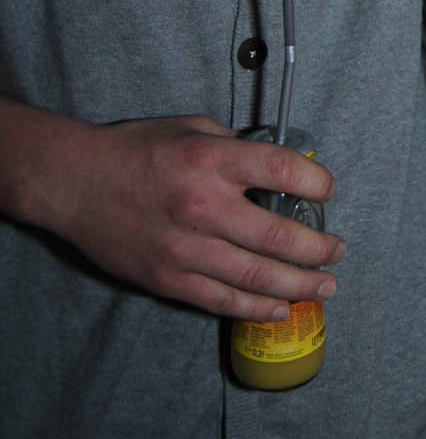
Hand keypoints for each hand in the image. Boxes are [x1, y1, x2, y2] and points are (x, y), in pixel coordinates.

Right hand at [24, 110, 344, 319]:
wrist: (75, 183)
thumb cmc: (135, 149)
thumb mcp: (191, 128)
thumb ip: (234, 147)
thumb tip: (274, 167)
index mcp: (210, 161)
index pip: (281, 171)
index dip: (315, 183)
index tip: (328, 190)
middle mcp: (202, 206)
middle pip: (277, 235)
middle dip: (317, 247)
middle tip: (337, 249)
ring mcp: (185, 249)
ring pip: (256, 276)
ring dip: (298, 285)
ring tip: (325, 286)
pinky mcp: (168, 279)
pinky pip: (222, 300)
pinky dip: (256, 309)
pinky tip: (280, 309)